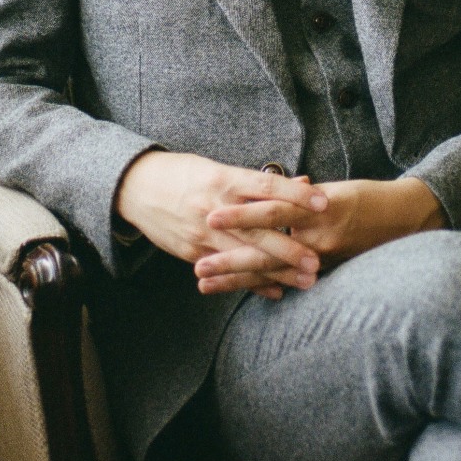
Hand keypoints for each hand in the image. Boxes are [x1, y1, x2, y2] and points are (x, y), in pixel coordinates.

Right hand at [116, 151, 328, 298]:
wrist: (136, 188)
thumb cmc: (183, 173)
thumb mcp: (217, 169)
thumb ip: (257, 183)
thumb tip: (304, 182)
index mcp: (224, 179)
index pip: (267, 186)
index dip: (295, 195)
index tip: (324, 203)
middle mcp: (216, 207)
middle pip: (259, 229)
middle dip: (290, 247)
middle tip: (318, 261)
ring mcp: (203, 233)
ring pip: (246, 255)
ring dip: (277, 271)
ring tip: (306, 281)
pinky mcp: (194, 252)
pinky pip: (228, 269)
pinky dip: (251, 281)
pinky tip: (275, 291)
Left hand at [210, 177, 446, 274]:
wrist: (409, 217)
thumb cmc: (371, 199)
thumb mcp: (335, 189)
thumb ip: (304, 193)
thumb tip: (283, 183)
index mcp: (314, 205)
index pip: (269, 212)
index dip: (239, 218)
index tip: (209, 221)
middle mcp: (316, 231)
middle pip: (264, 247)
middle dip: (229, 259)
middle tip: (196, 268)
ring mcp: (323, 252)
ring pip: (272, 267)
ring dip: (238, 276)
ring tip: (206, 283)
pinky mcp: (331, 266)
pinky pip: (293, 278)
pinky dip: (269, 285)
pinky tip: (248, 293)